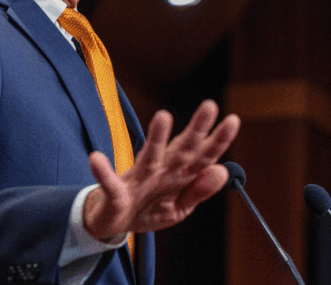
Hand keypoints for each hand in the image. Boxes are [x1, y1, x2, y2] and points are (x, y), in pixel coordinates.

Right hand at [82, 99, 239, 239]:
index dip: (218, 141)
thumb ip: (199, 191)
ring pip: (149, 157)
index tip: (233, 121)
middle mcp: (161, 171)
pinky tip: (97, 159)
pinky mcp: (115, 193)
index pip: (203, 157)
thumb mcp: (180, 208)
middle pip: (181, 149)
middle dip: (196, 130)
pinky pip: (109, 183)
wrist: (112, 223)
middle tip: (210, 106)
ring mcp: (138, 180)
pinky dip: (103, 171)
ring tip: (163, 117)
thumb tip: (222, 170)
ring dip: (156, 138)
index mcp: (179, 176)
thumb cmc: (148, 209)